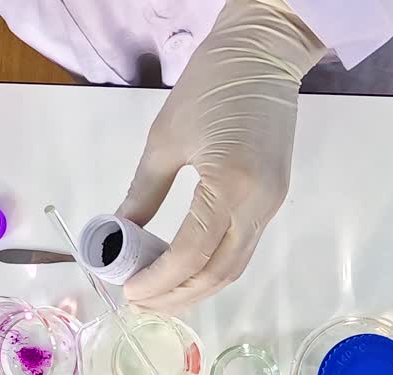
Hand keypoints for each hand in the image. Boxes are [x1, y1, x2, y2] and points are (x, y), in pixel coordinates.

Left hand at [117, 0, 324, 311]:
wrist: (263, 55)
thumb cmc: (210, 86)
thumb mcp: (165, 139)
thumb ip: (143, 194)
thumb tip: (118, 235)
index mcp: (230, 186)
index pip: (190, 254)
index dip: (158, 280)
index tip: (129, 291)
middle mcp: (258, 205)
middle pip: (218, 273)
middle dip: (177, 295)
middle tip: (141, 302)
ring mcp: (271, 205)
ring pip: (235, 266)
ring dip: (196, 288)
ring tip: (160, 295)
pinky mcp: (273, 200)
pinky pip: (242, 247)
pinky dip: (212, 266)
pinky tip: (185, 269)